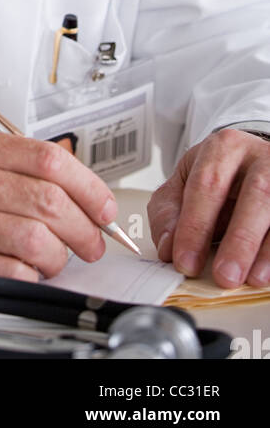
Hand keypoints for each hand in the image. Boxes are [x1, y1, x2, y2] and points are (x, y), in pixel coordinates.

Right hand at [0, 128, 116, 296]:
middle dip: (83, 230)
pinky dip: (30, 279)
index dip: (89, 186)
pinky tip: (25, 274)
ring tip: (55, 262)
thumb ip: (12, 165)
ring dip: (59, 259)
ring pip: (36, 240)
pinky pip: (11, 274)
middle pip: (48, 201)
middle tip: (91, 244)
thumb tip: (77, 190)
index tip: (104, 208)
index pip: (49, 159)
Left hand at [148, 128, 269, 287]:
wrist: (253, 163)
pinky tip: (268, 273)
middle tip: (224, 276)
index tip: (185, 262)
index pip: (207, 184)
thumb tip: (168, 248)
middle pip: (256, 194)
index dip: (195, 226)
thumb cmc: (219, 177)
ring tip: (252, 279)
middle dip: (239, 240)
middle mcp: (260, 159)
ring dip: (267, 250)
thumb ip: (169, 213)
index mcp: (224, 148)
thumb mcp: (185, 183)